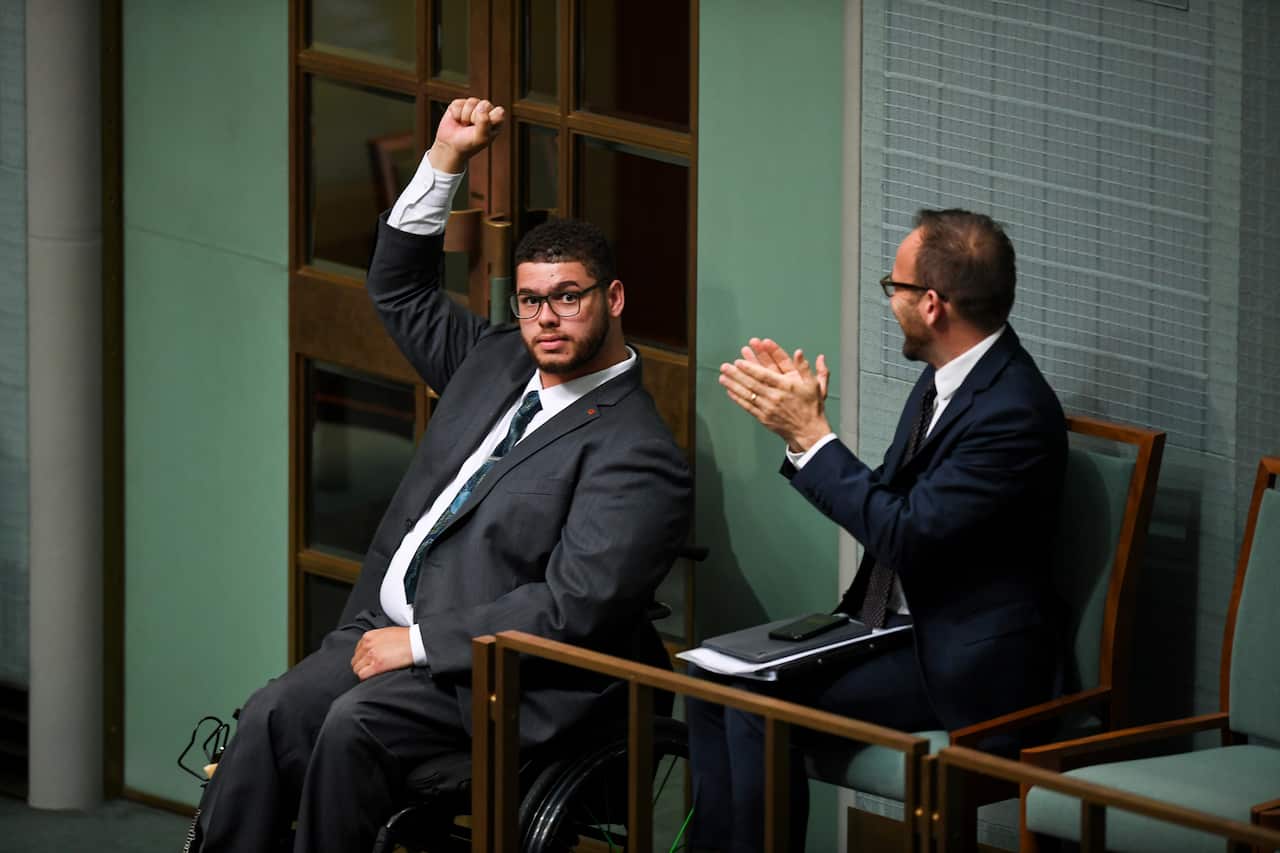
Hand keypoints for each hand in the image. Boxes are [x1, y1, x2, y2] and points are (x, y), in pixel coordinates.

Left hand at [351, 627, 412, 680]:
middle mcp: (367, 645)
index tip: (368, 662)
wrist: (416, 642)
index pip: (357, 651)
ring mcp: (371, 655)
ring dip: (364, 672)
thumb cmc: (406, 637)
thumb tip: (371, 649)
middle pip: (355, 661)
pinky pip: (362, 675)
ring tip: (374, 673)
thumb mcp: (386, 633)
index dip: (363, 658)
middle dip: (362, 666)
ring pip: (357, 669)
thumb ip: (375, 640)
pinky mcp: (377, 665)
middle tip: (371, 668)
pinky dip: (366, 677)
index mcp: (369, 636)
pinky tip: (374, 676)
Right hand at [427, 97, 505, 173]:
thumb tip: (481, 107)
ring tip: (465, 125)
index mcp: (496, 119)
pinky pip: (458, 104)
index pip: (499, 111)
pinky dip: (456, 114)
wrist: (452, 146)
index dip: (490, 120)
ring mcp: (473, 105)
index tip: (484, 130)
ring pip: (471, 102)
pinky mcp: (460, 103)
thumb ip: (484, 122)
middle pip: (484, 104)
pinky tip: (457, 120)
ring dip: (465, 117)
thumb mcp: (481, 137)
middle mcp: (486, 110)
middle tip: (472, 128)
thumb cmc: (470, 143)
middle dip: (476, 118)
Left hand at [719, 337, 831, 451]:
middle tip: (725, 366)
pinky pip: (748, 406)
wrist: (808, 431)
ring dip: (734, 385)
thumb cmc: (811, 407)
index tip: (739, 361)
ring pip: (748, 394)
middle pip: (752, 384)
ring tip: (722, 377)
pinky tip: (729, 391)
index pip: (765, 375)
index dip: (751, 368)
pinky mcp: (763, 417)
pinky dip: (738, 399)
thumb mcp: (814, 384)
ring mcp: (768, 408)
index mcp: (786, 387)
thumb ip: (804, 367)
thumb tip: (799, 352)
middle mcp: (775, 397)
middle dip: (737, 374)